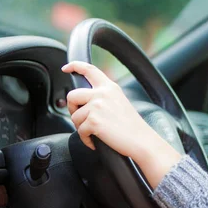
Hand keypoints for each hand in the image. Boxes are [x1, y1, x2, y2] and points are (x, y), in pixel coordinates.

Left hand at [61, 61, 181, 188]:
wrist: (141, 139)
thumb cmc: (131, 126)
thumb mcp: (119, 102)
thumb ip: (103, 96)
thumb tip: (83, 101)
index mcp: (110, 87)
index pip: (89, 69)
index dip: (75, 66)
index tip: (66, 68)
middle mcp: (103, 93)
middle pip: (72, 95)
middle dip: (72, 109)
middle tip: (82, 119)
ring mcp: (97, 106)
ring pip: (74, 116)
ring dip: (81, 127)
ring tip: (95, 132)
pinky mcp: (94, 121)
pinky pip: (80, 131)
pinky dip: (86, 139)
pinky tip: (97, 141)